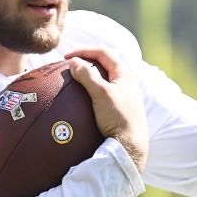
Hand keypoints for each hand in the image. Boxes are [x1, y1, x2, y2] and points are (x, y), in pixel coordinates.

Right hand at [64, 48, 148, 171]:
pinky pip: (104, 94)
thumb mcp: (101, 94)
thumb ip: (87, 75)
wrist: (130, 145)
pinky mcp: (121, 109)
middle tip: (70, 65)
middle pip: (105, 64)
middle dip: (86, 61)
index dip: (84, 51)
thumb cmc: (118, 117)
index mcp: (124, 74)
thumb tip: (73, 62)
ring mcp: (124, 96)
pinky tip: (82, 101)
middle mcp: (127, 83)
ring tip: (74, 81)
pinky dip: (92, 91)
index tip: (66, 57)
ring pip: (105, 79)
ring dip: (89, 76)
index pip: (103, 53)